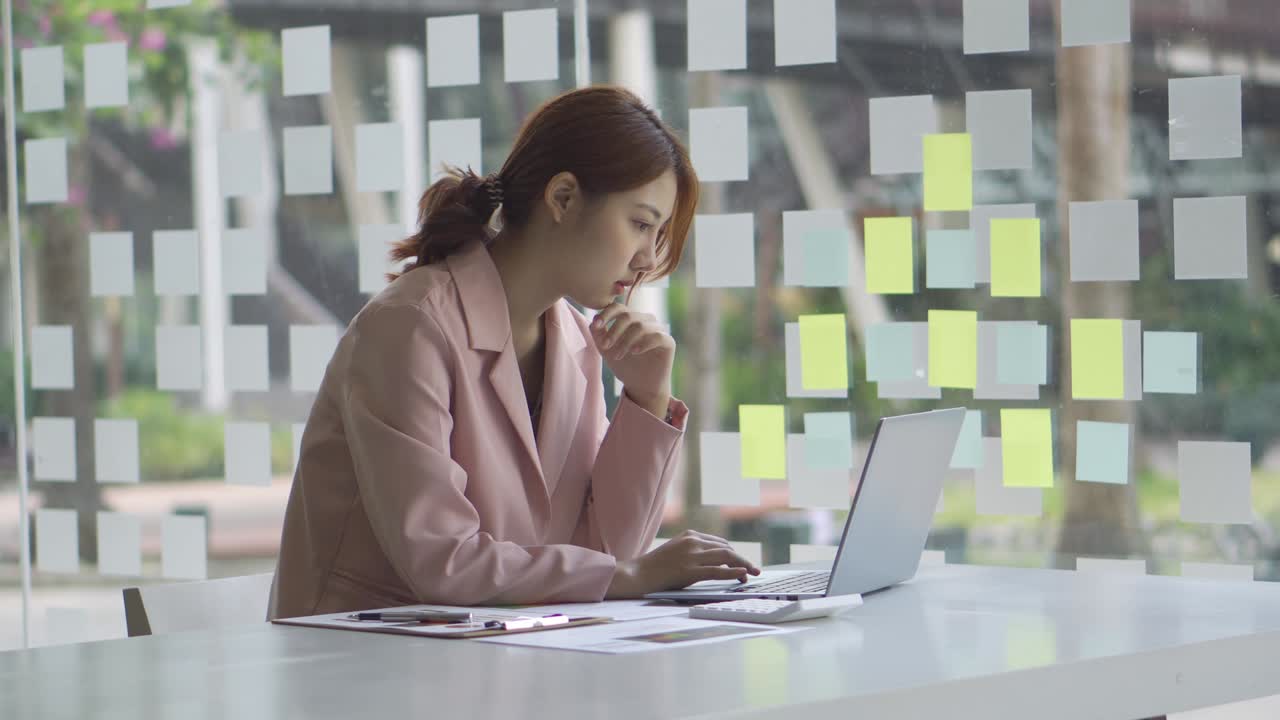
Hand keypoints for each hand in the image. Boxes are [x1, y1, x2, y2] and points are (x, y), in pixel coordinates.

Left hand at [589, 303, 674, 409]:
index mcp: (631, 319)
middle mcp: (646, 321)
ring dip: (626, 341)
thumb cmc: (623, 365)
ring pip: (641, 326)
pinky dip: (644, 343)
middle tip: (605, 346)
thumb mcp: (606, 349)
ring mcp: (659, 330)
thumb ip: (598, 333)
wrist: (640, 386)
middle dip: (614, 331)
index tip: (596, 326)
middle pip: (628, 316)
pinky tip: (635, 352)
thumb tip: (593, 319)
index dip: (607, 314)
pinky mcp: (669, 342)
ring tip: (618, 356)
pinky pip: (658, 336)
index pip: (619, 308)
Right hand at [604, 530, 761, 598]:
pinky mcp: (689, 571)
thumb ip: (693, 551)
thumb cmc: (655, 566)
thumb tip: (714, 561)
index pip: (720, 543)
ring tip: (752, 574)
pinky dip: (732, 572)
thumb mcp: (675, 552)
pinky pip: (717, 570)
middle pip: (726, 548)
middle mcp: (692, 541)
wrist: (636, 574)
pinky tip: (742, 574)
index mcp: (689, 535)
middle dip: (742, 559)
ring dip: (743, 566)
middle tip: (753, 570)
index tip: (742, 564)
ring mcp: (691, 555)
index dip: (734, 554)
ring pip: (726, 557)